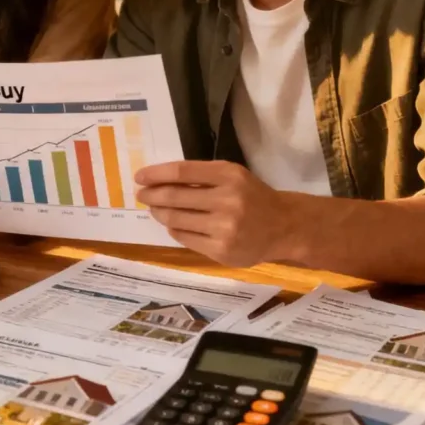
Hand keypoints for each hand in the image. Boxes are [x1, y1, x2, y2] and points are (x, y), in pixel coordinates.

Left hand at [136, 161, 294, 266]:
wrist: (284, 227)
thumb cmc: (252, 196)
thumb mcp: (232, 176)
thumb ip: (201, 176)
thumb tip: (158, 180)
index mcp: (229, 176)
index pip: (182, 172)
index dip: (156, 174)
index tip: (139, 176)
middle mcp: (227, 201)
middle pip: (175, 197)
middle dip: (152, 195)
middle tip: (141, 194)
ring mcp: (224, 228)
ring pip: (176, 219)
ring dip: (159, 213)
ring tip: (154, 209)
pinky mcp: (222, 251)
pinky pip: (185, 238)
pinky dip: (174, 229)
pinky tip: (172, 224)